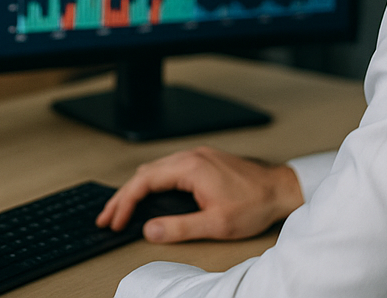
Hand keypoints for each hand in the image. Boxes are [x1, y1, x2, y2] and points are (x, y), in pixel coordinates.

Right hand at [96, 145, 303, 242]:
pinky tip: (149, 195)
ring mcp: (195, 156)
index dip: (125, 202)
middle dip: (123, 196)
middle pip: (144, 173)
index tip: (114, 220)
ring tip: (122, 209)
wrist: (280, 188)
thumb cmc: (254, 204)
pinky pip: (167, 168)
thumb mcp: (216, 224)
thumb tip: (149, 230)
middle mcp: (189, 156)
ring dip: (136, 189)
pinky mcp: (202, 160)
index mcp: (189, 167)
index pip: (144, 181)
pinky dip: (152, 183)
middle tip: (107, 217)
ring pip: (154, 169)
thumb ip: (179, 227)